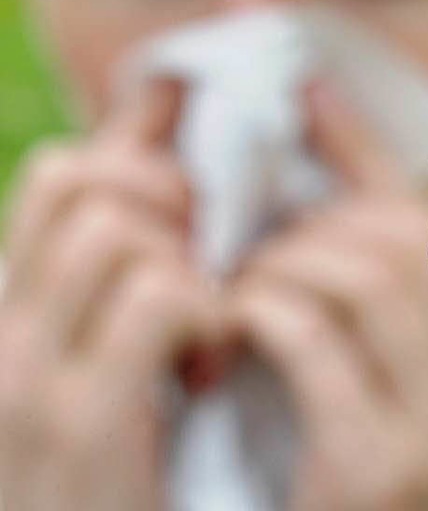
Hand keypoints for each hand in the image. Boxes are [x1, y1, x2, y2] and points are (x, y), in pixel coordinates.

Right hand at [0, 79, 223, 510]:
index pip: (60, 173)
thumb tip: (170, 148)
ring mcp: (30, 383)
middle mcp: (3, 337)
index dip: (135, 164)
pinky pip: (158, 297)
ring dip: (182, 264)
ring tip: (199, 331)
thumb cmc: (119, 484)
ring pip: (118, 230)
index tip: (185, 219)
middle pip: (84, 181)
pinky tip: (209, 372)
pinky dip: (203, 316)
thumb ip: (135, 270)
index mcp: (10, 317)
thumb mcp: (112, 363)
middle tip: (198, 266)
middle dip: (163, 200)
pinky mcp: (83, 429)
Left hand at [220, 80, 427, 510]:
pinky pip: (315, 342)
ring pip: (364, 278)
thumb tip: (311, 83)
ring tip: (246, 286)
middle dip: (316, 229)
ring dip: (285, 265)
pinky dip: (265, 311)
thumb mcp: (369, 323)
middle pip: (403, 244)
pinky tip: (236, 325)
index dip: (356, 166)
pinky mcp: (375, 469)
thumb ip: (352, 200)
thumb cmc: (344, 424)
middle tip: (260, 249)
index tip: (297, 133)